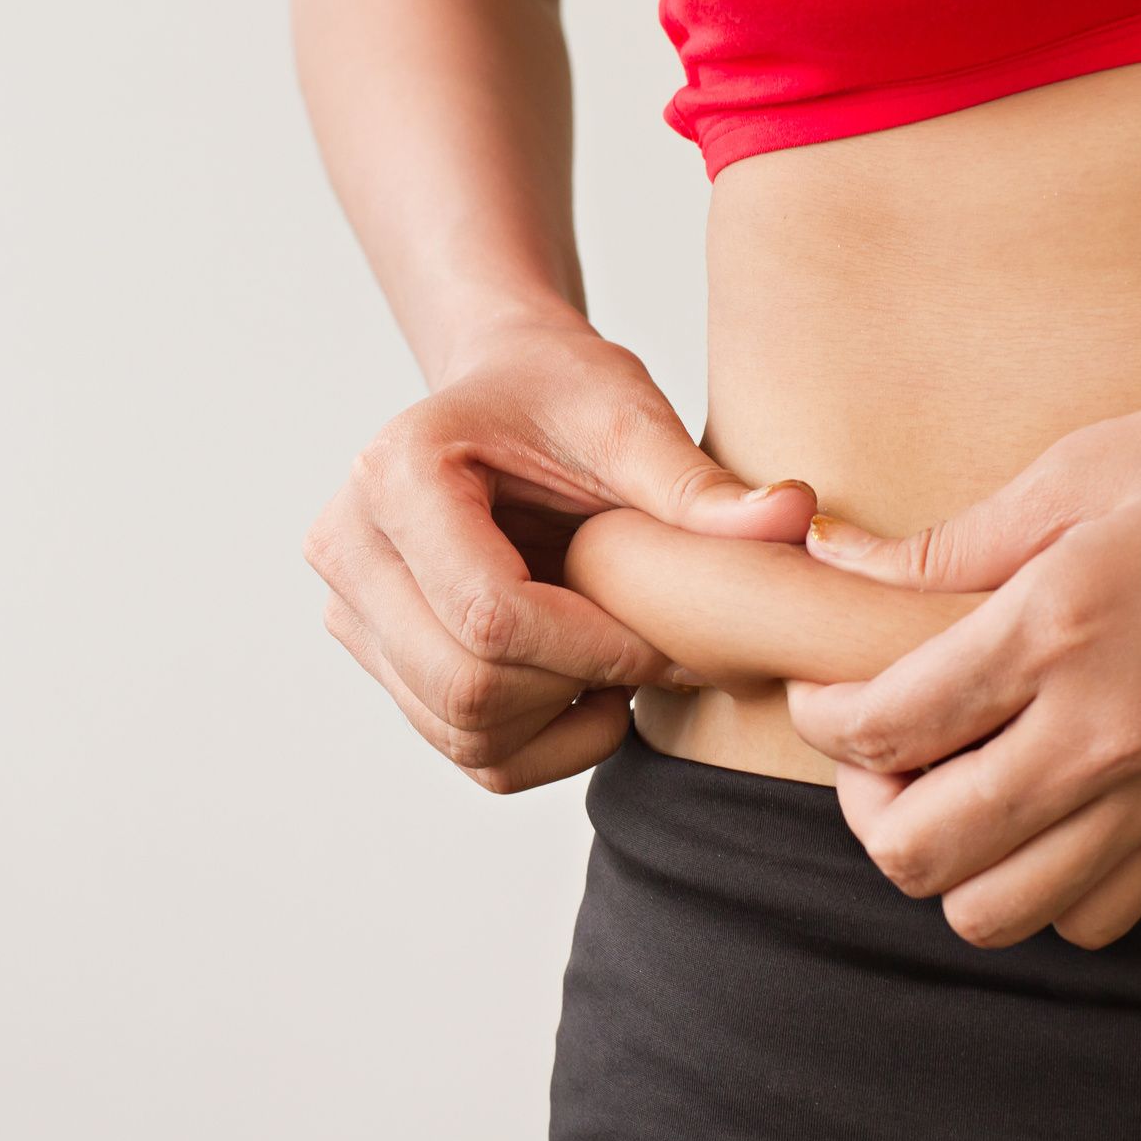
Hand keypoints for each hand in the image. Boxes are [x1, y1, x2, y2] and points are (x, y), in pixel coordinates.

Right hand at [305, 311, 816, 791]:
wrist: (500, 394)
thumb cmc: (558, 395)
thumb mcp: (628, 415)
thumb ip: (697, 481)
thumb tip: (792, 520)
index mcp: (396, 474)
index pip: (489, 615)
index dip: (595, 649)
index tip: (668, 641)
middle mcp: (347, 545)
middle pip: (464, 687)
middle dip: (578, 690)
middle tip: (654, 656)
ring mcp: (349, 606)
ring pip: (459, 731)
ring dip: (560, 723)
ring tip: (621, 665)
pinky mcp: (373, 652)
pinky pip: (459, 747)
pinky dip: (538, 743)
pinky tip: (587, 689)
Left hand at [786, 375, 1140, 948]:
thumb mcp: (1083, 468)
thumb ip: (947, 542)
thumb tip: (833, 557)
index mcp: (1053, 632)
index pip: (884, 726)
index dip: (820, 717)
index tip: (818, 689)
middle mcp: (1097, 734)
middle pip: (922, 850)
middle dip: (863, 807)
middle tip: (869, 748)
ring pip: (1000, 909)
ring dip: (943, 862)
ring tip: (941, 788)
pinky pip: (1099, 913)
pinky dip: (1041, 887)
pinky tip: (1028, 815)